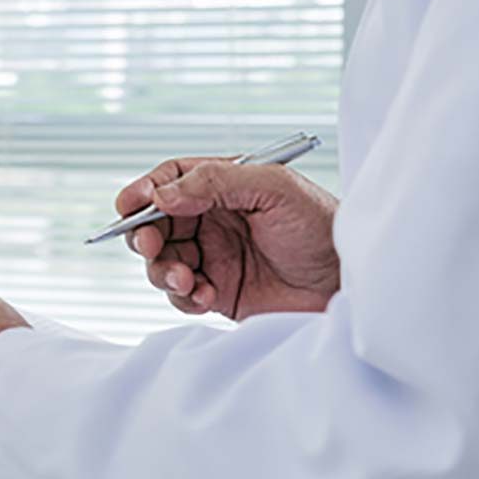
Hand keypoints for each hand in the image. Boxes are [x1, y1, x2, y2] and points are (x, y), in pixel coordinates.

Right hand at [116, 157, 340, 319]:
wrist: (349, 284)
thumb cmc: (323, 228)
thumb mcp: (274, 189)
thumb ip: (216, 182)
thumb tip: (162, 194)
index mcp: (224, 187)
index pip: (169, 181)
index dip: (143, 191)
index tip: (130, 205)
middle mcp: (213, 220)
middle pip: (154, 223)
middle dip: (143, 235)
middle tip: (150, 246)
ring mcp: (213, 257)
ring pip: (160, 260)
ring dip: (162, 270)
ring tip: (186, 280)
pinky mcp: (218, 292)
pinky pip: (180, 295)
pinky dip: (184, 297)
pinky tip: (207, 295)